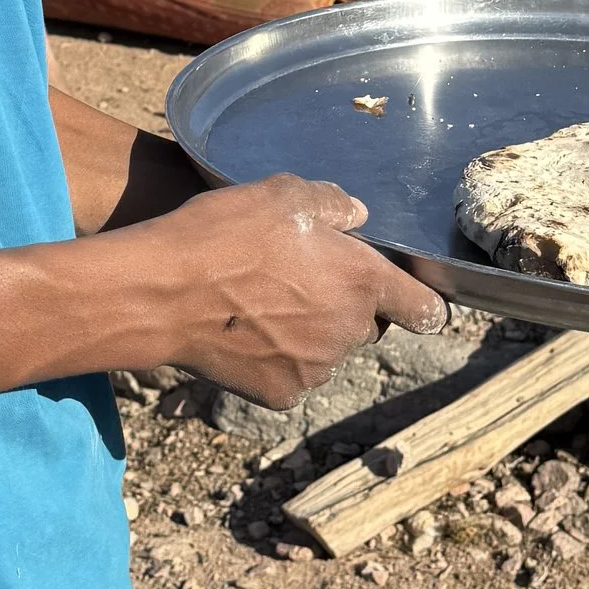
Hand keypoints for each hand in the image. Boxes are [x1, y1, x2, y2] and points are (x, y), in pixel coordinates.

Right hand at [137, 175, 440, 408]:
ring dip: (310, 333)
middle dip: (346, 306)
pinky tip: (245, 334)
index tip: (416, 303)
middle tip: (300, 281)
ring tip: (262, 304)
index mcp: (362, 282)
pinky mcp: (281, 395)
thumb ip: (331, 204)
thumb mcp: (281, 194)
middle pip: (366, 324)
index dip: (424, 305)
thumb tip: (355, 214)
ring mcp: (316, 368)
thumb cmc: (223, 236)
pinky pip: (293, 376)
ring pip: (328, 351)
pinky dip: (277, 360)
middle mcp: (349, 331)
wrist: (162, 294)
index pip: (425, 309)